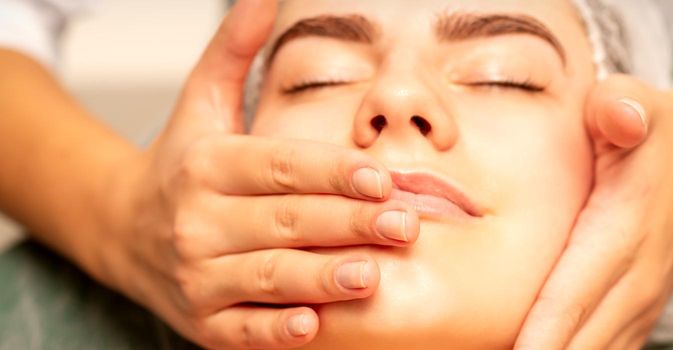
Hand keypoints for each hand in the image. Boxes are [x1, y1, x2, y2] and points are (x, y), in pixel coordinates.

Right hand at [93, 1, 418, 347]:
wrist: (123, 229)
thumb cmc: (182, 165)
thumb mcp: (202, 103)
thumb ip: (234, 51)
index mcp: (207, 165)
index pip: (278, 167)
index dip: (330, 172)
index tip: (380, 177)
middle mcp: (198, 221)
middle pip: (283, 220)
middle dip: (346, 223)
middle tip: (403, 224)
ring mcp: (196, 274)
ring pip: (267, 275)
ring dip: (319, 276)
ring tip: (371, 273)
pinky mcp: (201, 320)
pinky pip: (241, 328)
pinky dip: (275, 329)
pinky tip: (312, 326)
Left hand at [514, 75, 672, 348]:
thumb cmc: (656, 131)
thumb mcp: (637, 104)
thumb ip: (620, 107)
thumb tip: (619, 117)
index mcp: (623, 230)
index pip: (573, 295)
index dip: (541, 333)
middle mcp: (636, 279)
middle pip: (581, 341)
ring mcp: (642, 303)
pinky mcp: (640, 312)